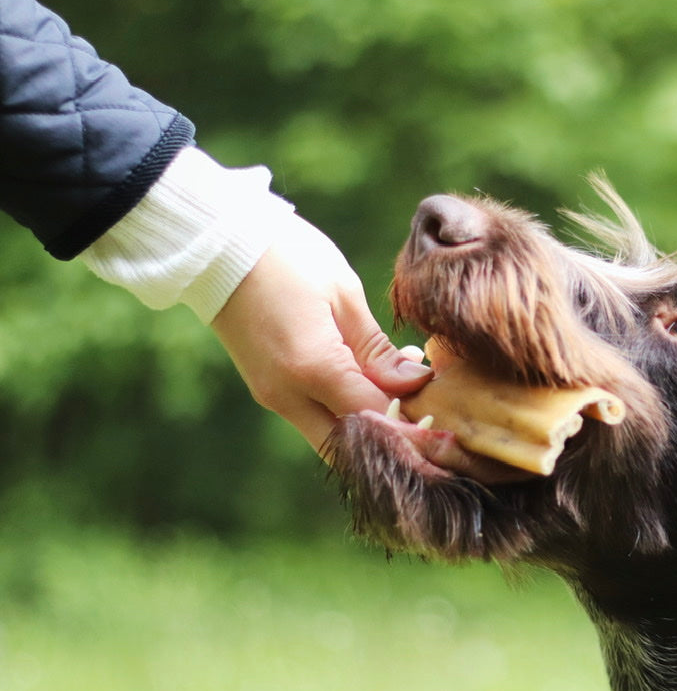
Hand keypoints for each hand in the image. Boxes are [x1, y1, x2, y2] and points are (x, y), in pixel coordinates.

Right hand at [211, 214, 432, 451]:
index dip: (414, 423)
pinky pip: (313, 415)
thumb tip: (415, 384)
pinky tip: (374, 379)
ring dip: (370, 426)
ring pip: (330, 436)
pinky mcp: (265, 387)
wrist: (217, 243)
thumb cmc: (287, 256)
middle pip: (350, 448)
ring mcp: (271, 395)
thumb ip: (378, 349)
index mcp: (313, 368)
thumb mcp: (343, 293)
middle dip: (391, 442)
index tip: (445, 418)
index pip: (376, 418)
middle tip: (429, 423)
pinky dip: (346, 410)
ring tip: (407, 392)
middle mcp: (287, 394)